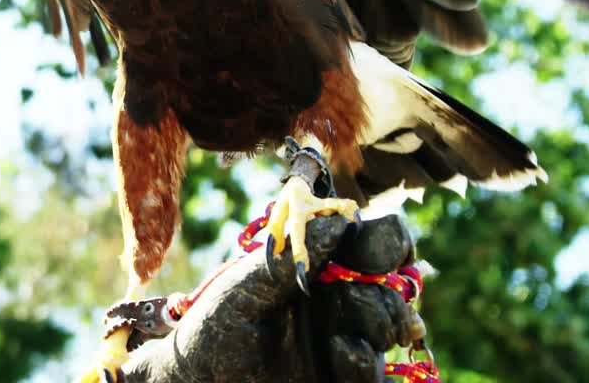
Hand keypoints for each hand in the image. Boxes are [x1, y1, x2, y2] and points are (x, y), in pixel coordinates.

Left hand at [119, 213, 421, 382]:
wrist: (198, 374)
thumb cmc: (215, 322)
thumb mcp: (247, 285)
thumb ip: (292, 258)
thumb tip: (341, 221)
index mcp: (318, 266)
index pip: (368, 244)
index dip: (387, 241)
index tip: (377, 251)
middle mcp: (336, 300)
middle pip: (389, 287)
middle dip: (390, 292)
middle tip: (374, 295)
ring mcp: (342, 339)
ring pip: (389, 327)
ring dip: (383, 322)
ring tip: (351, 333)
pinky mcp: (339, 377)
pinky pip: (374, 375)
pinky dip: (369, 363)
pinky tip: (346, 351)